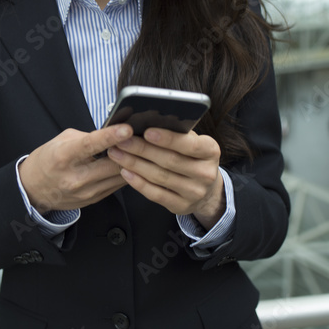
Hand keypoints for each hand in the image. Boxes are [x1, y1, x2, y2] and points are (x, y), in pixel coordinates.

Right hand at [19, 125, 132, 212]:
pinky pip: (117, 185)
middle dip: (129, 150)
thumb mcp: (62, 140)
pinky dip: (124, 173)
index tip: (127, 129)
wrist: (34, 188)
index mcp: (64, 156)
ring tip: (136, 150)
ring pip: (120, 176)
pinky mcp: (94, 200)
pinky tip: (128, 164)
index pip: (90, 145)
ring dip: (131, 163)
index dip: (111, 136)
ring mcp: (86, 192)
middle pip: (112, 164)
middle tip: (140, 137)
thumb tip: (113, 132)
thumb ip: (88, 136)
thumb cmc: (48, 160)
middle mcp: (75, 177)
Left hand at [107, 128, 225, 229]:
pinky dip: (138, 183)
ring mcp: (194, 192)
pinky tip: (125, 172)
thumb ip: (177, 133)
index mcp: (211, 151)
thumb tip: (148, 122)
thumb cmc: (193, 157)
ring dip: (135, 164)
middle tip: (122, 140)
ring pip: (160, 177)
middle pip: (170, 160)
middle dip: (142, 149)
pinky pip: (156, 194)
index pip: (189, 144)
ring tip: (117, 153)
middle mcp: (206, 173)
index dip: (167, 138)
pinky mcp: (181, 206)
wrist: (206, 190)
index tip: (146, 131)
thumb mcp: (193, 142)